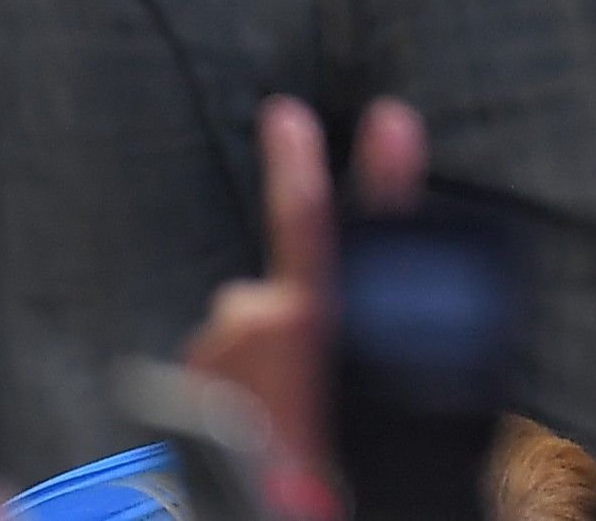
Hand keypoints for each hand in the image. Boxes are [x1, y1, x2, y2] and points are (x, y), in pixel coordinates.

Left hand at [176, 93, 425, 520]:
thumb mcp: (404, 404)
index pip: (315, 216)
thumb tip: (380, 325)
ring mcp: (218, 352)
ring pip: (250, 329)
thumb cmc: (351, 472)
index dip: (304, 160)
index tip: (286, 115)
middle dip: (302, 323)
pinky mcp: (191, 380)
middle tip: (312, 394)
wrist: (284, 516)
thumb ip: (392, 334)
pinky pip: (221, 361)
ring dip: (266, 362)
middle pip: (287, 292)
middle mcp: (261, 322)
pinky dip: (237, 385)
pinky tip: (258, 429)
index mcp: (322, 321)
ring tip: (287, 423)